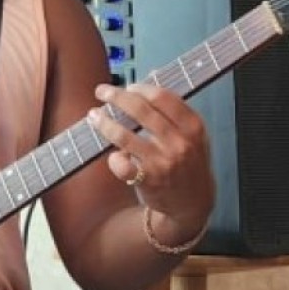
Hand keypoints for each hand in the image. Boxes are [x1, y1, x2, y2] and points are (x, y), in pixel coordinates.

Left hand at [88, 83, 214, 234]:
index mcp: (193, 126)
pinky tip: (112, 154)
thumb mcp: (194, 136)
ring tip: (94, 116)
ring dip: (104, 122)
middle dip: (116, 96)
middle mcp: (179, 142)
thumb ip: (174, 114)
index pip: (162, 97)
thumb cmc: (189, 163)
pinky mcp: (148, 180)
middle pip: (140, 110)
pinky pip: (121, 163)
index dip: (140, 88)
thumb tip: (142, 88)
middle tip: (102, 91)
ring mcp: (163, 162)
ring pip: (124, 135)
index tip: (127, 87)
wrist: (193, 202)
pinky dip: (113, 157)